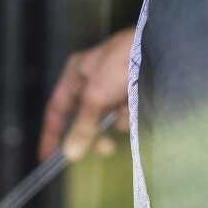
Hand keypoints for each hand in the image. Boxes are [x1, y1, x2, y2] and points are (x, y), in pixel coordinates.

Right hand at [38, 26, 135, 160]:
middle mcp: (92, 82)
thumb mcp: (95, 96)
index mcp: (75, 74)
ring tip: (126, 111)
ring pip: (106, 120)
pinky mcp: (131, 95)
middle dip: (93, 133)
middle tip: (104, 147)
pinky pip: (125, 116)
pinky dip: (131, 115)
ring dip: (117, 121)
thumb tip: (70, 152)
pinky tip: (138, 105)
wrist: (159, 52)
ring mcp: (113, 89)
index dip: (51, 133)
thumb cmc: (122, 61)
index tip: (48, 155)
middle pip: (83, 119)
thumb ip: (82, 126)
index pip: (56, 109)